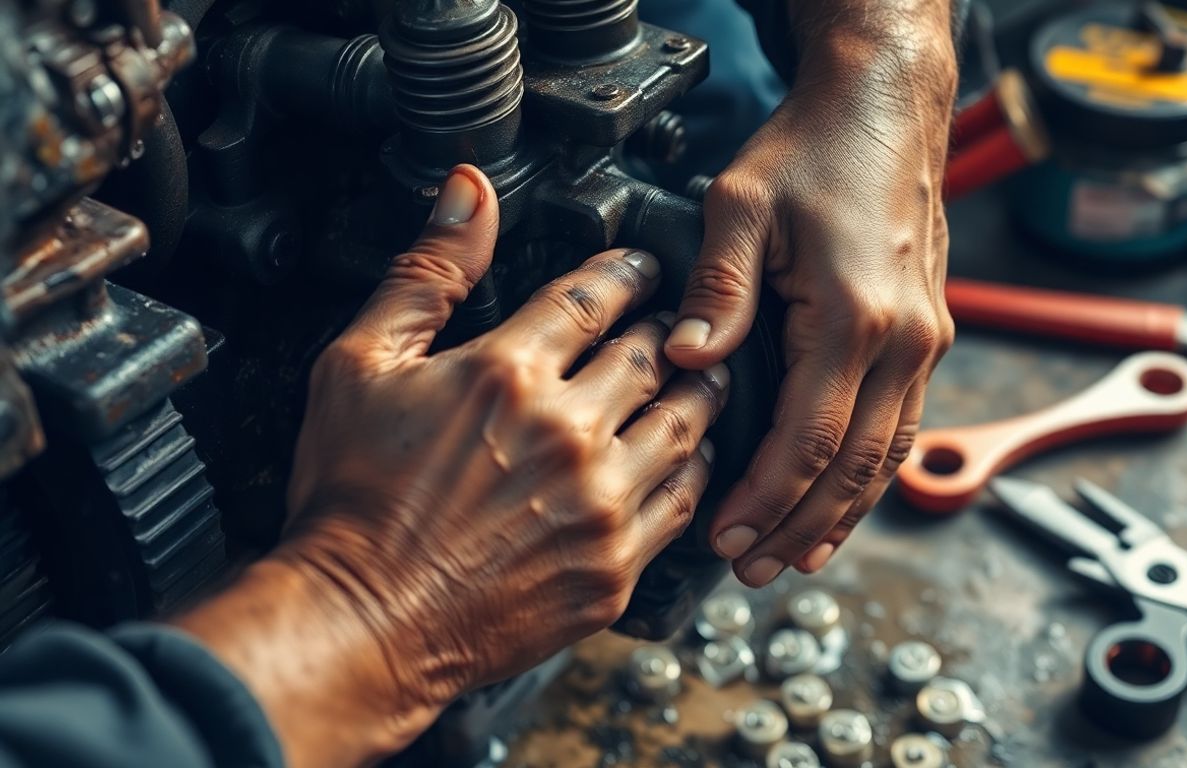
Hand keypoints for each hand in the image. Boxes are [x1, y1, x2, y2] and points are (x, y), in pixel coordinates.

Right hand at [175, 166, 727, 767]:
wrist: (362, 624)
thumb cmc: (351, 502)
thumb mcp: (358, 363)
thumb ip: (427, 272)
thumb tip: (467, 192)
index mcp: (509, 373)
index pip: (596, 297)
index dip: (627, 273)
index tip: (639, 270)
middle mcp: (568, 432)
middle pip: (652, 355)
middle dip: (669, 329)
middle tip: (676, 324)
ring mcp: (600, 503)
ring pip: (685, 424)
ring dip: (699, 391)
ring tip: (701, 377)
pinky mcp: (614, 566)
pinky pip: (682, 502)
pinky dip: (694, 469)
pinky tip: (688, 457)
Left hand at [666, 28, 956, 584]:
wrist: (887, 108)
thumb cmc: (813, 149)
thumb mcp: (741, 202)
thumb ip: (718, 287)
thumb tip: (689, 360)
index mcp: (854, 315)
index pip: (809, 438)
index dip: (765, 498)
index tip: (725, 536)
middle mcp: (904, 339)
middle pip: (854, 466)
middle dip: (798, 525)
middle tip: (751, 569)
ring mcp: (924, 340)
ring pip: (888, 457)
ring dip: (840, 514)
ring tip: (793, 558)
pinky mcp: (926, 335)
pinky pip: (901, 427)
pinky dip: (871, 477)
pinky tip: (841, 503)